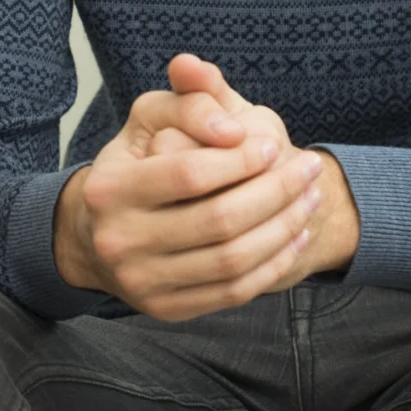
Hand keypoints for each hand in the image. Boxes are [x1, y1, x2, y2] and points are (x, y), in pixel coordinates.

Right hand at [52, 55, 352, 320]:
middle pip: (218, 220)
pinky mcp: (166, 309)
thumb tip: (230, 123)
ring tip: (310, 198)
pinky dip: (273, 264)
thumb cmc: (137, 164)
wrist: (100, 233)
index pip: (189, 173)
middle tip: (308, 169)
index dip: (240, 159)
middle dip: (275, 192)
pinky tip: (296, 235)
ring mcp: (142, 282)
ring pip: (232, 261)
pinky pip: (233, 292)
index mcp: (109, 188)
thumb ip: (190, 100)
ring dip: (284, 228)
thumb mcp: (150, 118)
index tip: (272, 144)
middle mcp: (119, 241)